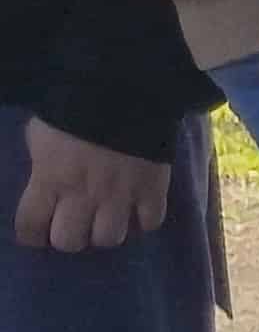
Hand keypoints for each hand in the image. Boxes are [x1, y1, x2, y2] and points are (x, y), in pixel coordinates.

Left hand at [15, 122, 177, 253]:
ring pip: (109, 239)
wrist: (124, 90)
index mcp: (51, 179)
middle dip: (69, 236)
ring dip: (104, 231)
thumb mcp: (41, 137)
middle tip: (74, 224)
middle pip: (70, 242)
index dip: (31, 235)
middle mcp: (83, 195)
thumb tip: (47, 185)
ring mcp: (121, 195)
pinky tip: (136, 209)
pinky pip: (149, 223)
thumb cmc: (72, 109)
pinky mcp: (153, 190)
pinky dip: (141, 220)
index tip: (37, 234)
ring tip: (106, 218)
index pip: (31, 226)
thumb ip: (43, 167)